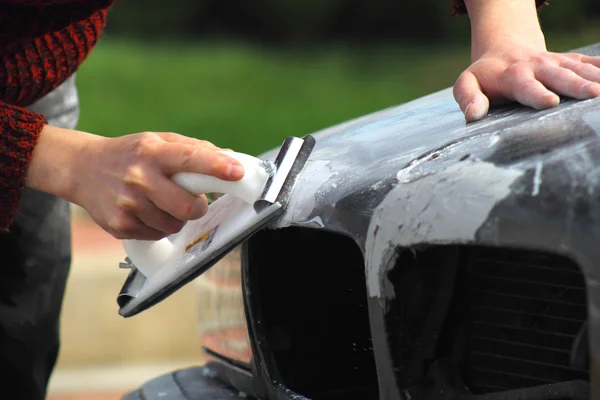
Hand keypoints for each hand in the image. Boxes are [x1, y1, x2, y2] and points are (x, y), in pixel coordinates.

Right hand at [27, 127, 244, 239]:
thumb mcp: (157, 141)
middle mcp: (138, 178)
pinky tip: (147, 211)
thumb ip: (193, 149)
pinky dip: (160, 226)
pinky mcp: (119, 226)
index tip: (236, 171)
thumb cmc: (130, 154)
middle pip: (186, 207)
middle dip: (198, 207)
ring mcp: (127, 204)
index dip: (216, 166)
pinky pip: (157, 235)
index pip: (189, 158)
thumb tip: (230, 158)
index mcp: (151, 152)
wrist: (82, 169)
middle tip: (194, 202)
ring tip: (163, 202)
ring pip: (174, 225)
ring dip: (178, 218)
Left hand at [454, 39, 599, 121]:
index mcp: (512, 76)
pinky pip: (587, 63)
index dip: (537, 94)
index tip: (550, 102)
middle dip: (575, 85)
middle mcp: (537, 67)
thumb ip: (468, 98)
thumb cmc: (484, 75)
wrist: (503, 48)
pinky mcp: (567, 61)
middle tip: (592, 94)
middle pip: (558, 76)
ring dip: (594, 78)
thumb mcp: (467, 83)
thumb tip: (473, 115)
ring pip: (577, 69)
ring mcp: (555, 63)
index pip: (525, 86)